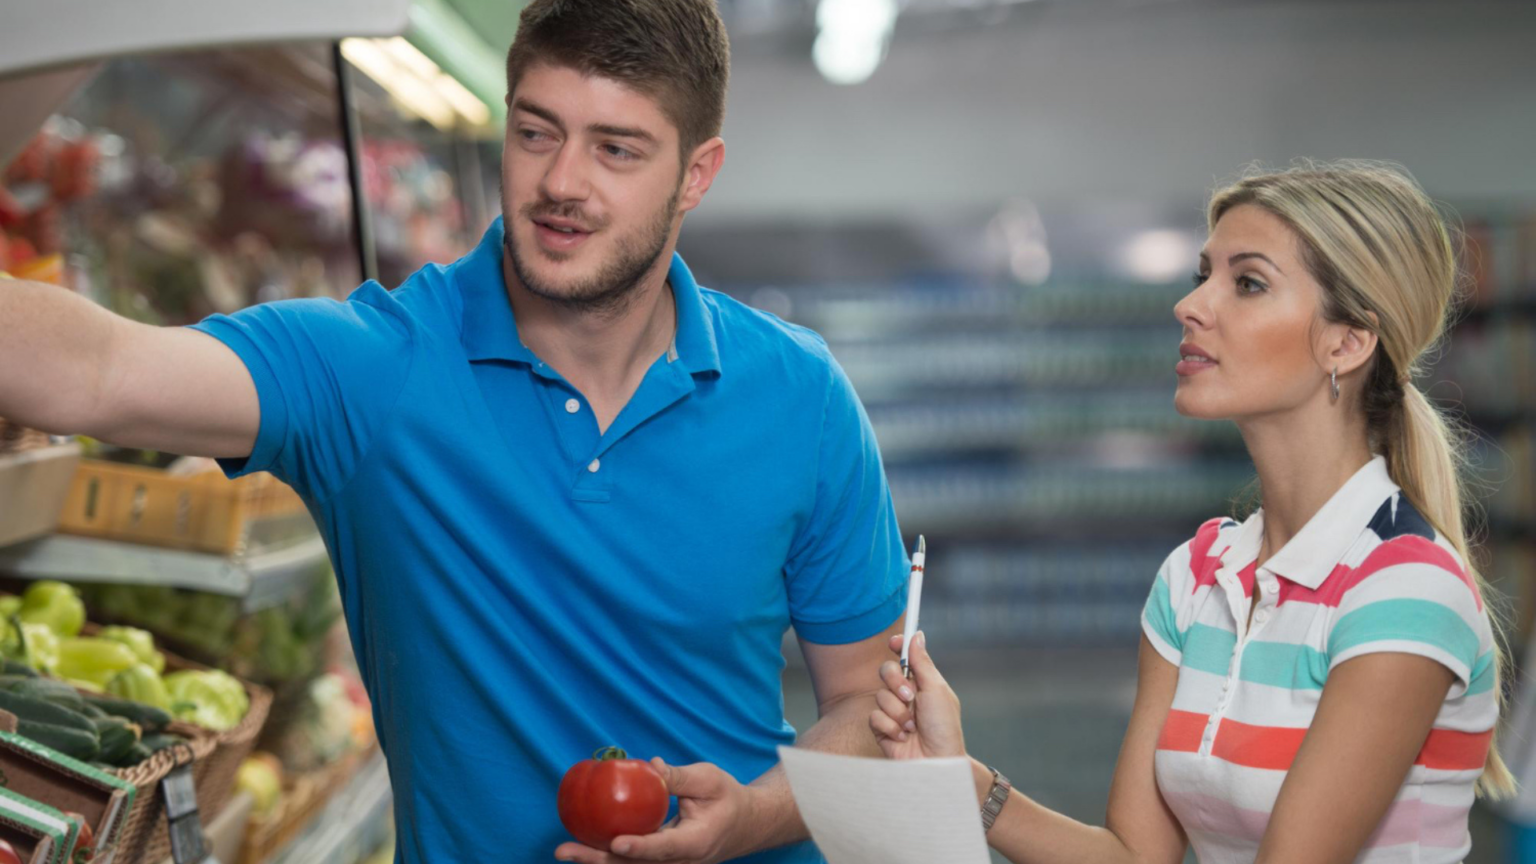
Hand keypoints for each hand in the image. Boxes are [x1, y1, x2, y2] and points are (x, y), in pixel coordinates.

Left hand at [555, 758, 757, 863]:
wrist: (745, 825)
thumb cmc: (727, 798)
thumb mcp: (709, 779)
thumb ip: (679, 777)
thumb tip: (650, 767)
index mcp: (696, 842)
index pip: (664, 848)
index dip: (639, 847)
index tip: (615, 842)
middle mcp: (681, 861)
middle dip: (599, 860)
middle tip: (566, 850)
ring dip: (596, 860)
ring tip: (565, 851)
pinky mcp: (660, 861)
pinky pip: (632, 861)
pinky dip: (606, 855)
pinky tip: (581, 844)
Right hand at [869, 631, 965, 759]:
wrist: (936, 764)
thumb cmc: (944, 728)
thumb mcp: (936, 690)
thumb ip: (922, 663)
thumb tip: (917, 635)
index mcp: (922, 683)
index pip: (905, 658)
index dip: (898, 647)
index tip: (895, 642)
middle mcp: (906, 695)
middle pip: (886, 671)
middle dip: (895, 682)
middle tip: (910, 696)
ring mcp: (893, 712)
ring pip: (879, 696)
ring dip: (898, 711)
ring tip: (912, 726)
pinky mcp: (882, 730)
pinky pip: (874, 717)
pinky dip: (890, 726)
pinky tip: (903, 736)